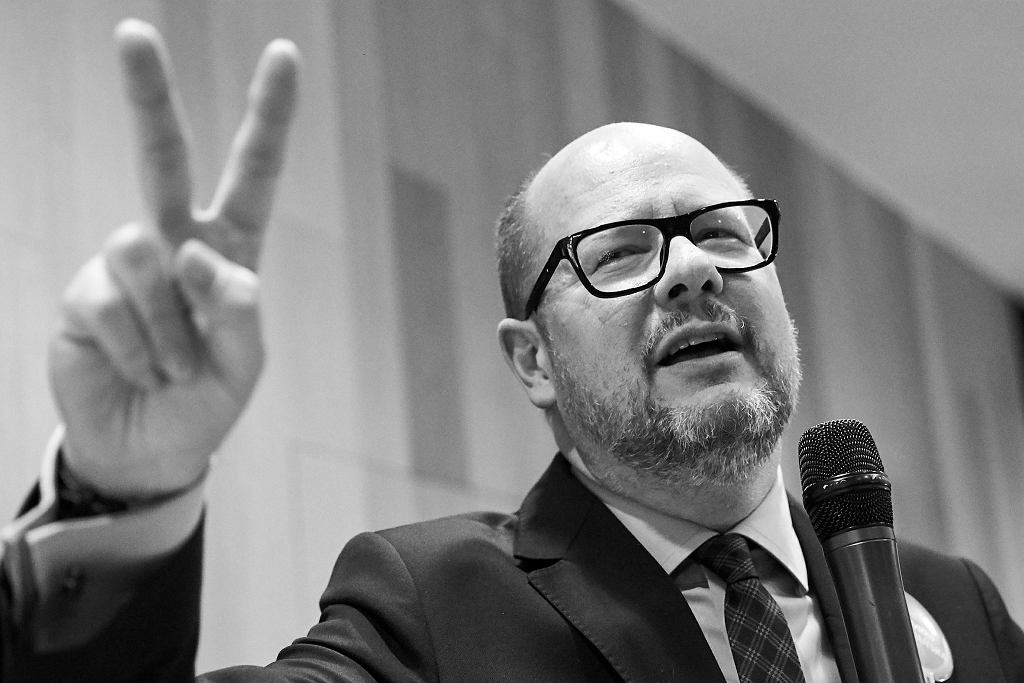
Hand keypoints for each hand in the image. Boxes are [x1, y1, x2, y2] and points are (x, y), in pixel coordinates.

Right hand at [48, 19, 299, 498]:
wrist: (150, 449)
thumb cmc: (206, 400)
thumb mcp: (245, 363)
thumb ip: (238, 309)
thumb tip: (193, 251)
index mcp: (230, 249)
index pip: (254, 172)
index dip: (270, 116)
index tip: (283, 55)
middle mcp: (175, 241)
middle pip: (162, 153)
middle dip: (147, 93)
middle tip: (134, 31)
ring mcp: (126, 263)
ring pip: (142, 252)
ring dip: (169, 325)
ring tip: (175, 366)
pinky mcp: (86, 291)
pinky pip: (111, 301)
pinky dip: (138, 346)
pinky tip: (142, 369)